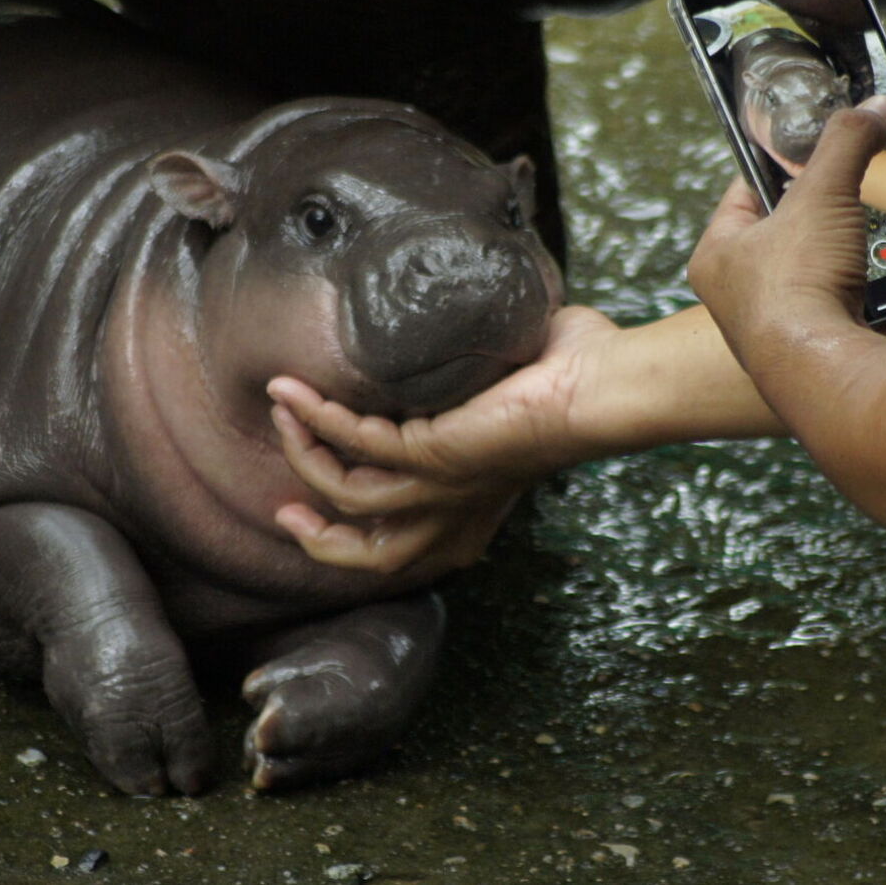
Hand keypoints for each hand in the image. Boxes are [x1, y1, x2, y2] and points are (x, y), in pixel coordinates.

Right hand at [268, 305, 621, 572]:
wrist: (603, 386)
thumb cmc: (576, 377)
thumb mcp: (511, 390)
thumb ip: (475, 378)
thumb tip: (460, 327)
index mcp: (475, 504)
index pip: (407, 547)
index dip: (354, 542)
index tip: (315, 512)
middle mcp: (456, 508)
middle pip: (371, 557)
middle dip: (319, 537)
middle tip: (284, 509)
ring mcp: (443, 486)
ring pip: (348, 497)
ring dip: (304, 454)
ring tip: (282, 411)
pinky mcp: (434, 454)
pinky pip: (355, 443)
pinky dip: (317, 416)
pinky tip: (294, 391)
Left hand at [687, 96, 885, 360]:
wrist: (820, 374)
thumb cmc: (791, 290)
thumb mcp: (819, 194)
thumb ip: (846, 143)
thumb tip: (874, 108)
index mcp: (717, 255)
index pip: (748, 190)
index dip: (782, 163)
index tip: (815, 145)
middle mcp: (745, 296)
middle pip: (798, 232)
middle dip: (837, 212)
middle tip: (864, 191)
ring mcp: (789, 327)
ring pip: (837, 270)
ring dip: (869, 251)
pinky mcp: (831, 351)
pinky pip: (868, 306)